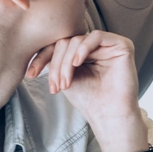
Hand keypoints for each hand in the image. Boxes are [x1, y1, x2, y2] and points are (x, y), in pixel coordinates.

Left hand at [27, 30, 146, 151]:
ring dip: (66, 61)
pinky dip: (83, 48)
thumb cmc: (89, 100)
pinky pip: (97, 36)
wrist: (109, 115)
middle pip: (67, 42)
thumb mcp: (64, 77)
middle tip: (56, 85)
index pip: (60, 46)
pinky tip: (77, 63)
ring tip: (66, 82)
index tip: (30, 75)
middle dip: (56, 63)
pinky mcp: (122, 45)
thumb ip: (56, 60)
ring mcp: (109, 45)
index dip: (43, 57)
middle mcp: (97, 47)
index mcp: (84, 54)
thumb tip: (37, 46)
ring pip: (78, 40)